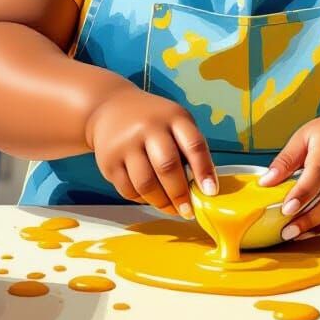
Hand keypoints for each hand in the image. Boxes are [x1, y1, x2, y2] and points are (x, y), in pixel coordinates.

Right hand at [85, 83, 217, 218]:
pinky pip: (128, 190)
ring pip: (146, 184)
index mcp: (173, 116)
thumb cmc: (153, 120)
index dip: (204, 170)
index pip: (193, 144)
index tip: (211, 192)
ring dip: (162, 202)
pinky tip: (151, 198)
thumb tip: (202, 187)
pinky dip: (143, 200)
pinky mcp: (109, 162)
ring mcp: (126, 144)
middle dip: (180, 194)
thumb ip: (188, 149)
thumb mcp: (175, 122)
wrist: (110, 107)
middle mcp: (148, 128)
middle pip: (167, 166)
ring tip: (172, 209)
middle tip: (188, 211)